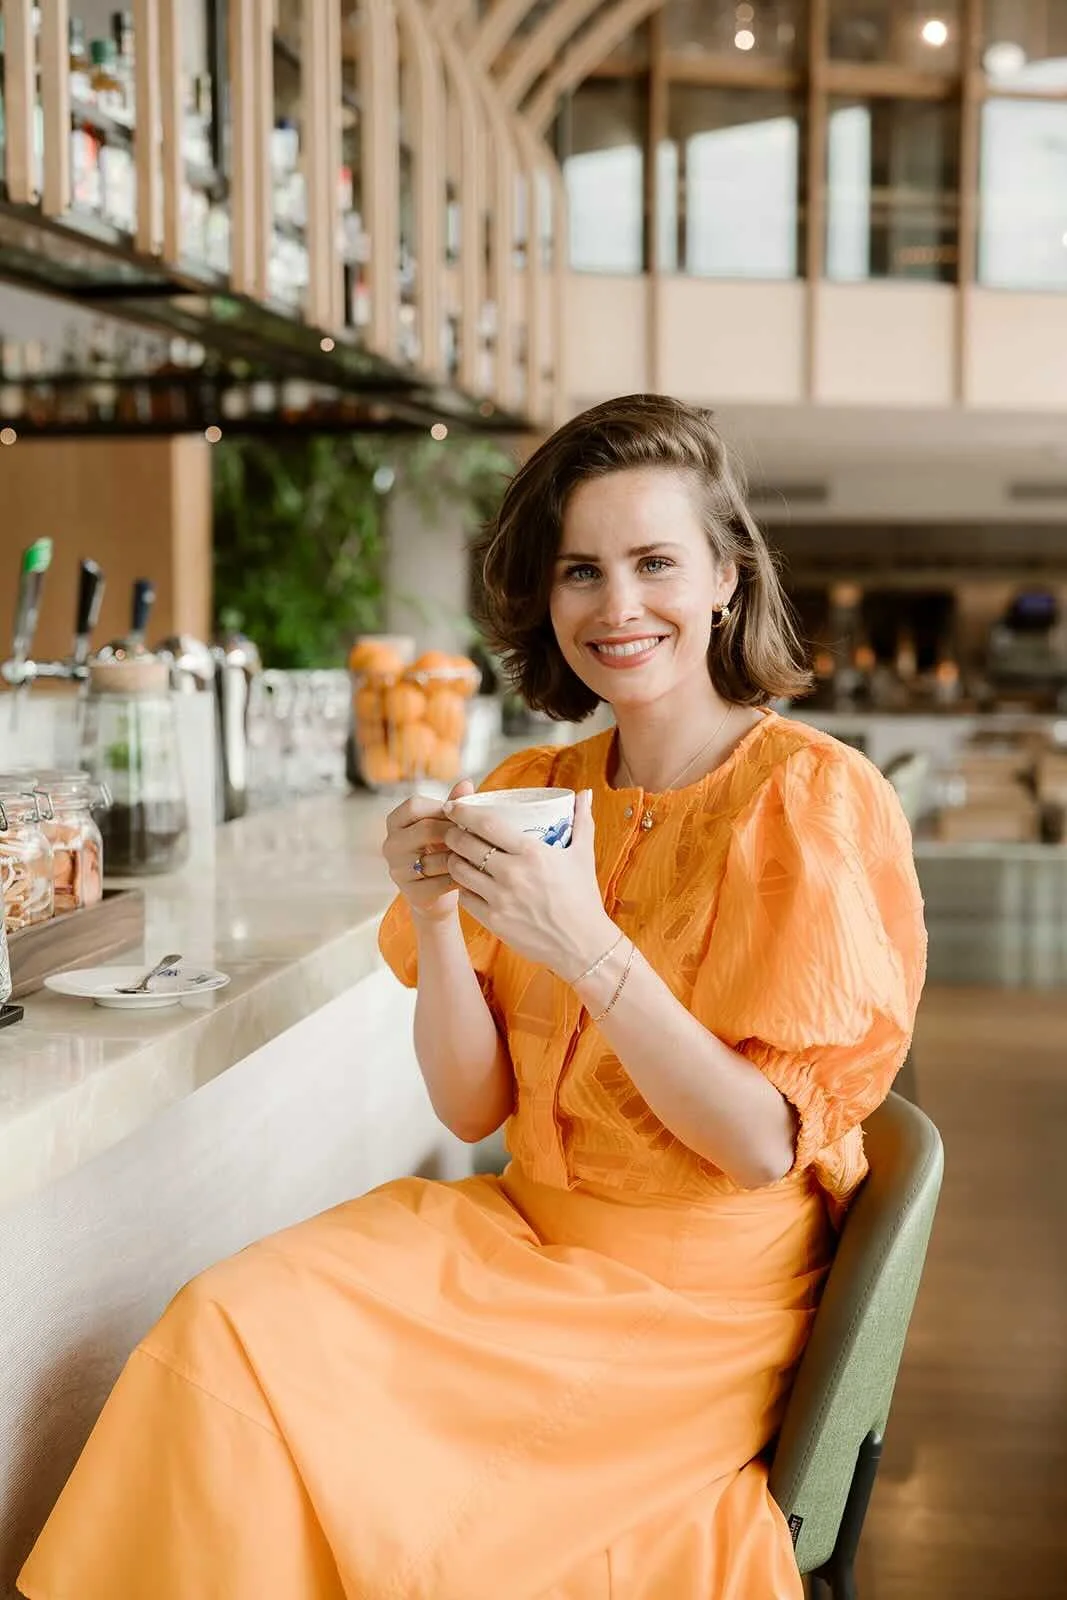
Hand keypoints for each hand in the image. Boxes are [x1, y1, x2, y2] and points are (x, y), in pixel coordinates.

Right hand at [383, 779, 473, 921]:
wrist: (438, 895)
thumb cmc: (442, 852)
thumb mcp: (445, 826)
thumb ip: (453, 805)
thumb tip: (466, 782)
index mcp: (395, 823)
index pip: (414, 805)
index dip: (441, 809)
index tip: (459, 818)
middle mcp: (391, 845)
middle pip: (426, 829)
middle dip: (454, 833)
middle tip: (474, 837)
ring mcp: (398, 871)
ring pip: (436, 858)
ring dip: (460, 858)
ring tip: (475, 857)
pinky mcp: (412, 893)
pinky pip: (442, 882)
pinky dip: (460, 879)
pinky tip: (470, 876)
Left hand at [443, 788, 615, 978]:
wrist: (583, 945)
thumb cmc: (583, 897)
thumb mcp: (584, 855)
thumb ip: (582, 820)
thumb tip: (585, 793)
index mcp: (532, 852)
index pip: (486, 824)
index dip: (464, 812)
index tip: (454, 806)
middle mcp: (512, 873)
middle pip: (464, 844)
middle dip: (452, 834)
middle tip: (452, 830)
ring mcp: (500, 899)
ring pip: (458, 870)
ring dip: (453, 859)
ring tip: (456, 855)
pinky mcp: (493, 920)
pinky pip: (464, 897)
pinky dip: (462, 887)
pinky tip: (467, 882)